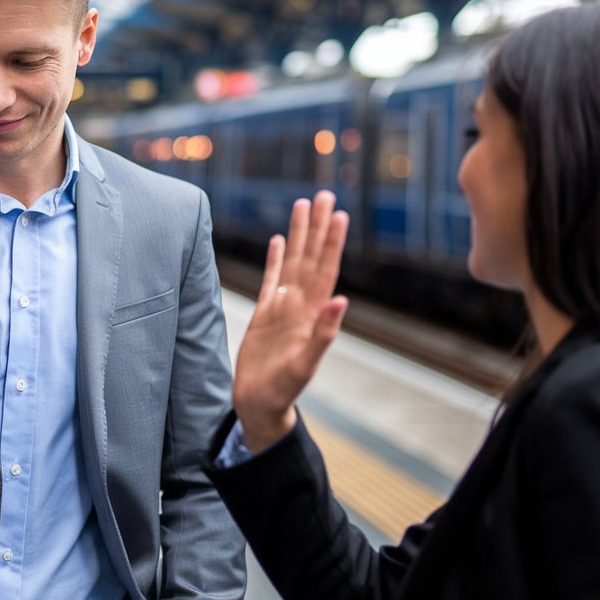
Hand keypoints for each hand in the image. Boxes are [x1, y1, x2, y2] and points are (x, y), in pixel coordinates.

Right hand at [233, 191, 348, 452]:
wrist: (259, 404)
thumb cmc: (281, 392)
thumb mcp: (304, 366)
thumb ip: (323, 334)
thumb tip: (340, 301)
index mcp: (311, 314)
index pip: (325, 270)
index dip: (333, 243)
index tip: (340, 215)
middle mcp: (299, 305)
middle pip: (310, 257)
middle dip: (318, 227)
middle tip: (325, 195)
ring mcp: (282, 308)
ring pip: (292, 262)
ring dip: (298, 235)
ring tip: (302, 206)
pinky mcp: (263, 315)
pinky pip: (271, 279)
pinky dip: (275, 259)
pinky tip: (277, 240)